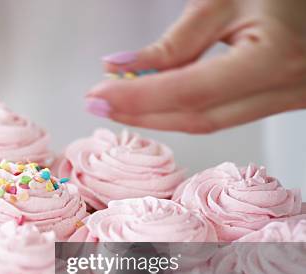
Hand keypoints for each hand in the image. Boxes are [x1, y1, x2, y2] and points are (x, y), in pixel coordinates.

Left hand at [86, 0, 305, 133]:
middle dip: (140, 112)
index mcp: (274, 58)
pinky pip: (220, 114)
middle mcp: (285, 90)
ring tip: (116, 101)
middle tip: (97, 103)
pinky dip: (180, 110)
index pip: (192, 91)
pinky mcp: (277, 102)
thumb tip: (122, 69)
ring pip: (207, 121)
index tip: (98, 96)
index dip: (140, 97)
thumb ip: (175, 41)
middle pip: (197, 117)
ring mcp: (286, 101)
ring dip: (156, 115)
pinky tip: (150, 100)